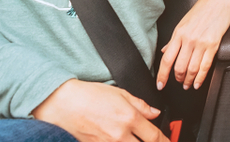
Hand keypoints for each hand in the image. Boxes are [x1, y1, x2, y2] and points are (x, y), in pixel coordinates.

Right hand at [32, 79, 167, 141]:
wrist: (63, 103)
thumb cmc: (88, 95)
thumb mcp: (120, 93)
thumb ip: (140, 105)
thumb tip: (154, 112)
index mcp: (129, 118)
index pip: (155, 137)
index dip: (166, 141)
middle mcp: (120, 135)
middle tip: (157, 141)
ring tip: (137, 139)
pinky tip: (122, 141)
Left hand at [156, 0, 229, 90]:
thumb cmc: (203, 8)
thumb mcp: (184, 21)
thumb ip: (174, 39)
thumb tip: (164, 51)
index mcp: (178, 33)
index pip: (166, 59)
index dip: (162, 75)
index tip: (160, 85)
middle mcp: (188, 39)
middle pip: (179, 67)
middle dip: (177, 79)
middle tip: (177, 82)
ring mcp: (201, 42)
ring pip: (191, 69)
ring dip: (188, 80)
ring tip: (187, 85)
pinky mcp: (213, 45)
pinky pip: (205, 66)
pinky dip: (201, 78)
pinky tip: (198, 83)